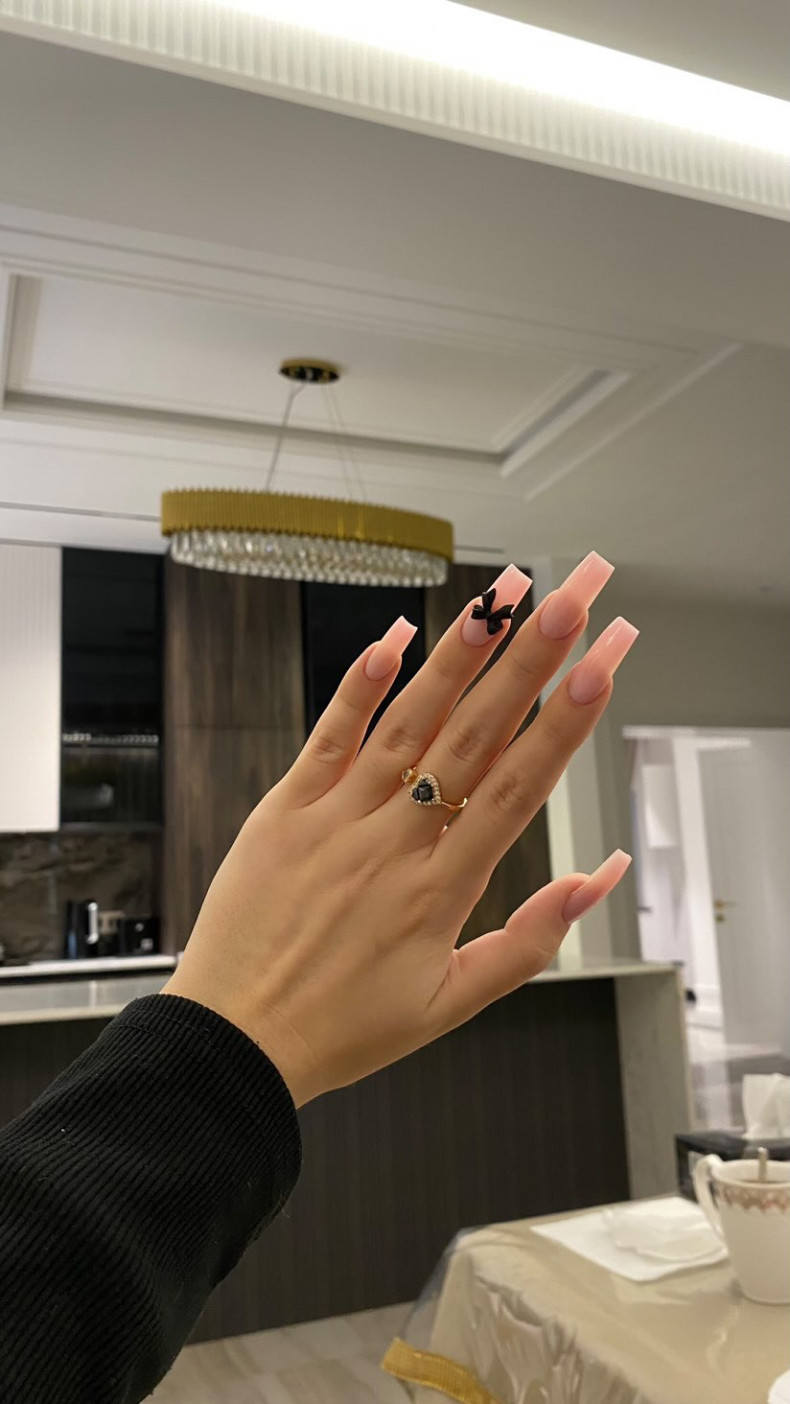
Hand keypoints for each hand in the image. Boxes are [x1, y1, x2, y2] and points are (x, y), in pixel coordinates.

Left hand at [162, 554, 636, 1105]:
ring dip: (459, 657)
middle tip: (572, 600)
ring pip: (409, 723)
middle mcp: (394, 843)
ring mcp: (336, 819)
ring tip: (500, 599)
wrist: (233, 1042)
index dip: (565, 722)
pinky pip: (328, 737)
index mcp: (441, 890)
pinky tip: (394, 639)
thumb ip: (531, 940)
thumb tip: (595, 881)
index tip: (602, 667)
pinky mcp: (283, 810)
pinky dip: (360, 687)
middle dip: (531, 663)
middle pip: (475, 737)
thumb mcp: (452, 1003)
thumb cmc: (342, 1027)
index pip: (519, 788)